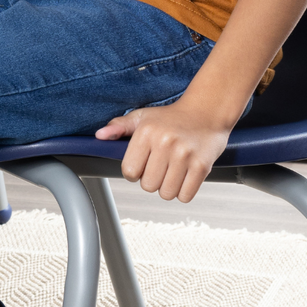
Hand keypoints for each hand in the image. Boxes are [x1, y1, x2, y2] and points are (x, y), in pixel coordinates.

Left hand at [94, 99, 232, 202]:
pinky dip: (183, 192)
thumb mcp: (142, 117)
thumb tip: (100, 136)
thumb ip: (119, 127)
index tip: (143, 164)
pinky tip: (184, 176)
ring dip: (167, 188)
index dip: (134, 172)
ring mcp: (184, 155)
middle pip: (147, 186)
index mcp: (146, 133)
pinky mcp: (202, 166)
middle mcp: (165, 143)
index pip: (129, 172)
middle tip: (160, 166)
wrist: (207, 111)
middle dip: (152, 180)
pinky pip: (185, 195)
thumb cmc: (171, 117)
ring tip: (172, 171)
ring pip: (166, 193)